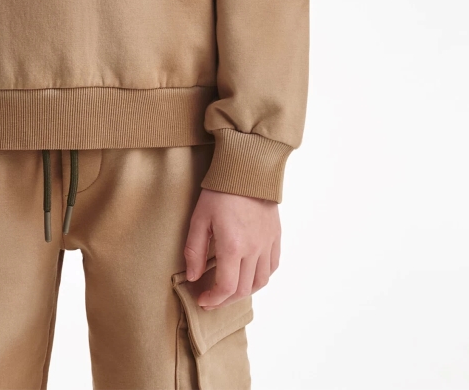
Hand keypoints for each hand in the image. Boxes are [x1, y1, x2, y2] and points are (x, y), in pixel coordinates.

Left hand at [184, 189, 279, 308]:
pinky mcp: (275, 236)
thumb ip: (194, 250)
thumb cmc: (220, 191)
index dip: (214, 300)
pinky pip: (272, 266)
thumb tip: (193, 277)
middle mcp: (254, 249)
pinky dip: (261, 276)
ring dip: (244, 291)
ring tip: (230, 289)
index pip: (226, 287)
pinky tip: (249, 273)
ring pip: (261, 282)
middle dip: (225, 299)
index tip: (203, 300)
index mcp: (233, 246)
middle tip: (212, 298)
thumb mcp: (199, 218)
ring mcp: (267, 243)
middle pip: (243, 289)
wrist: (247, 168)